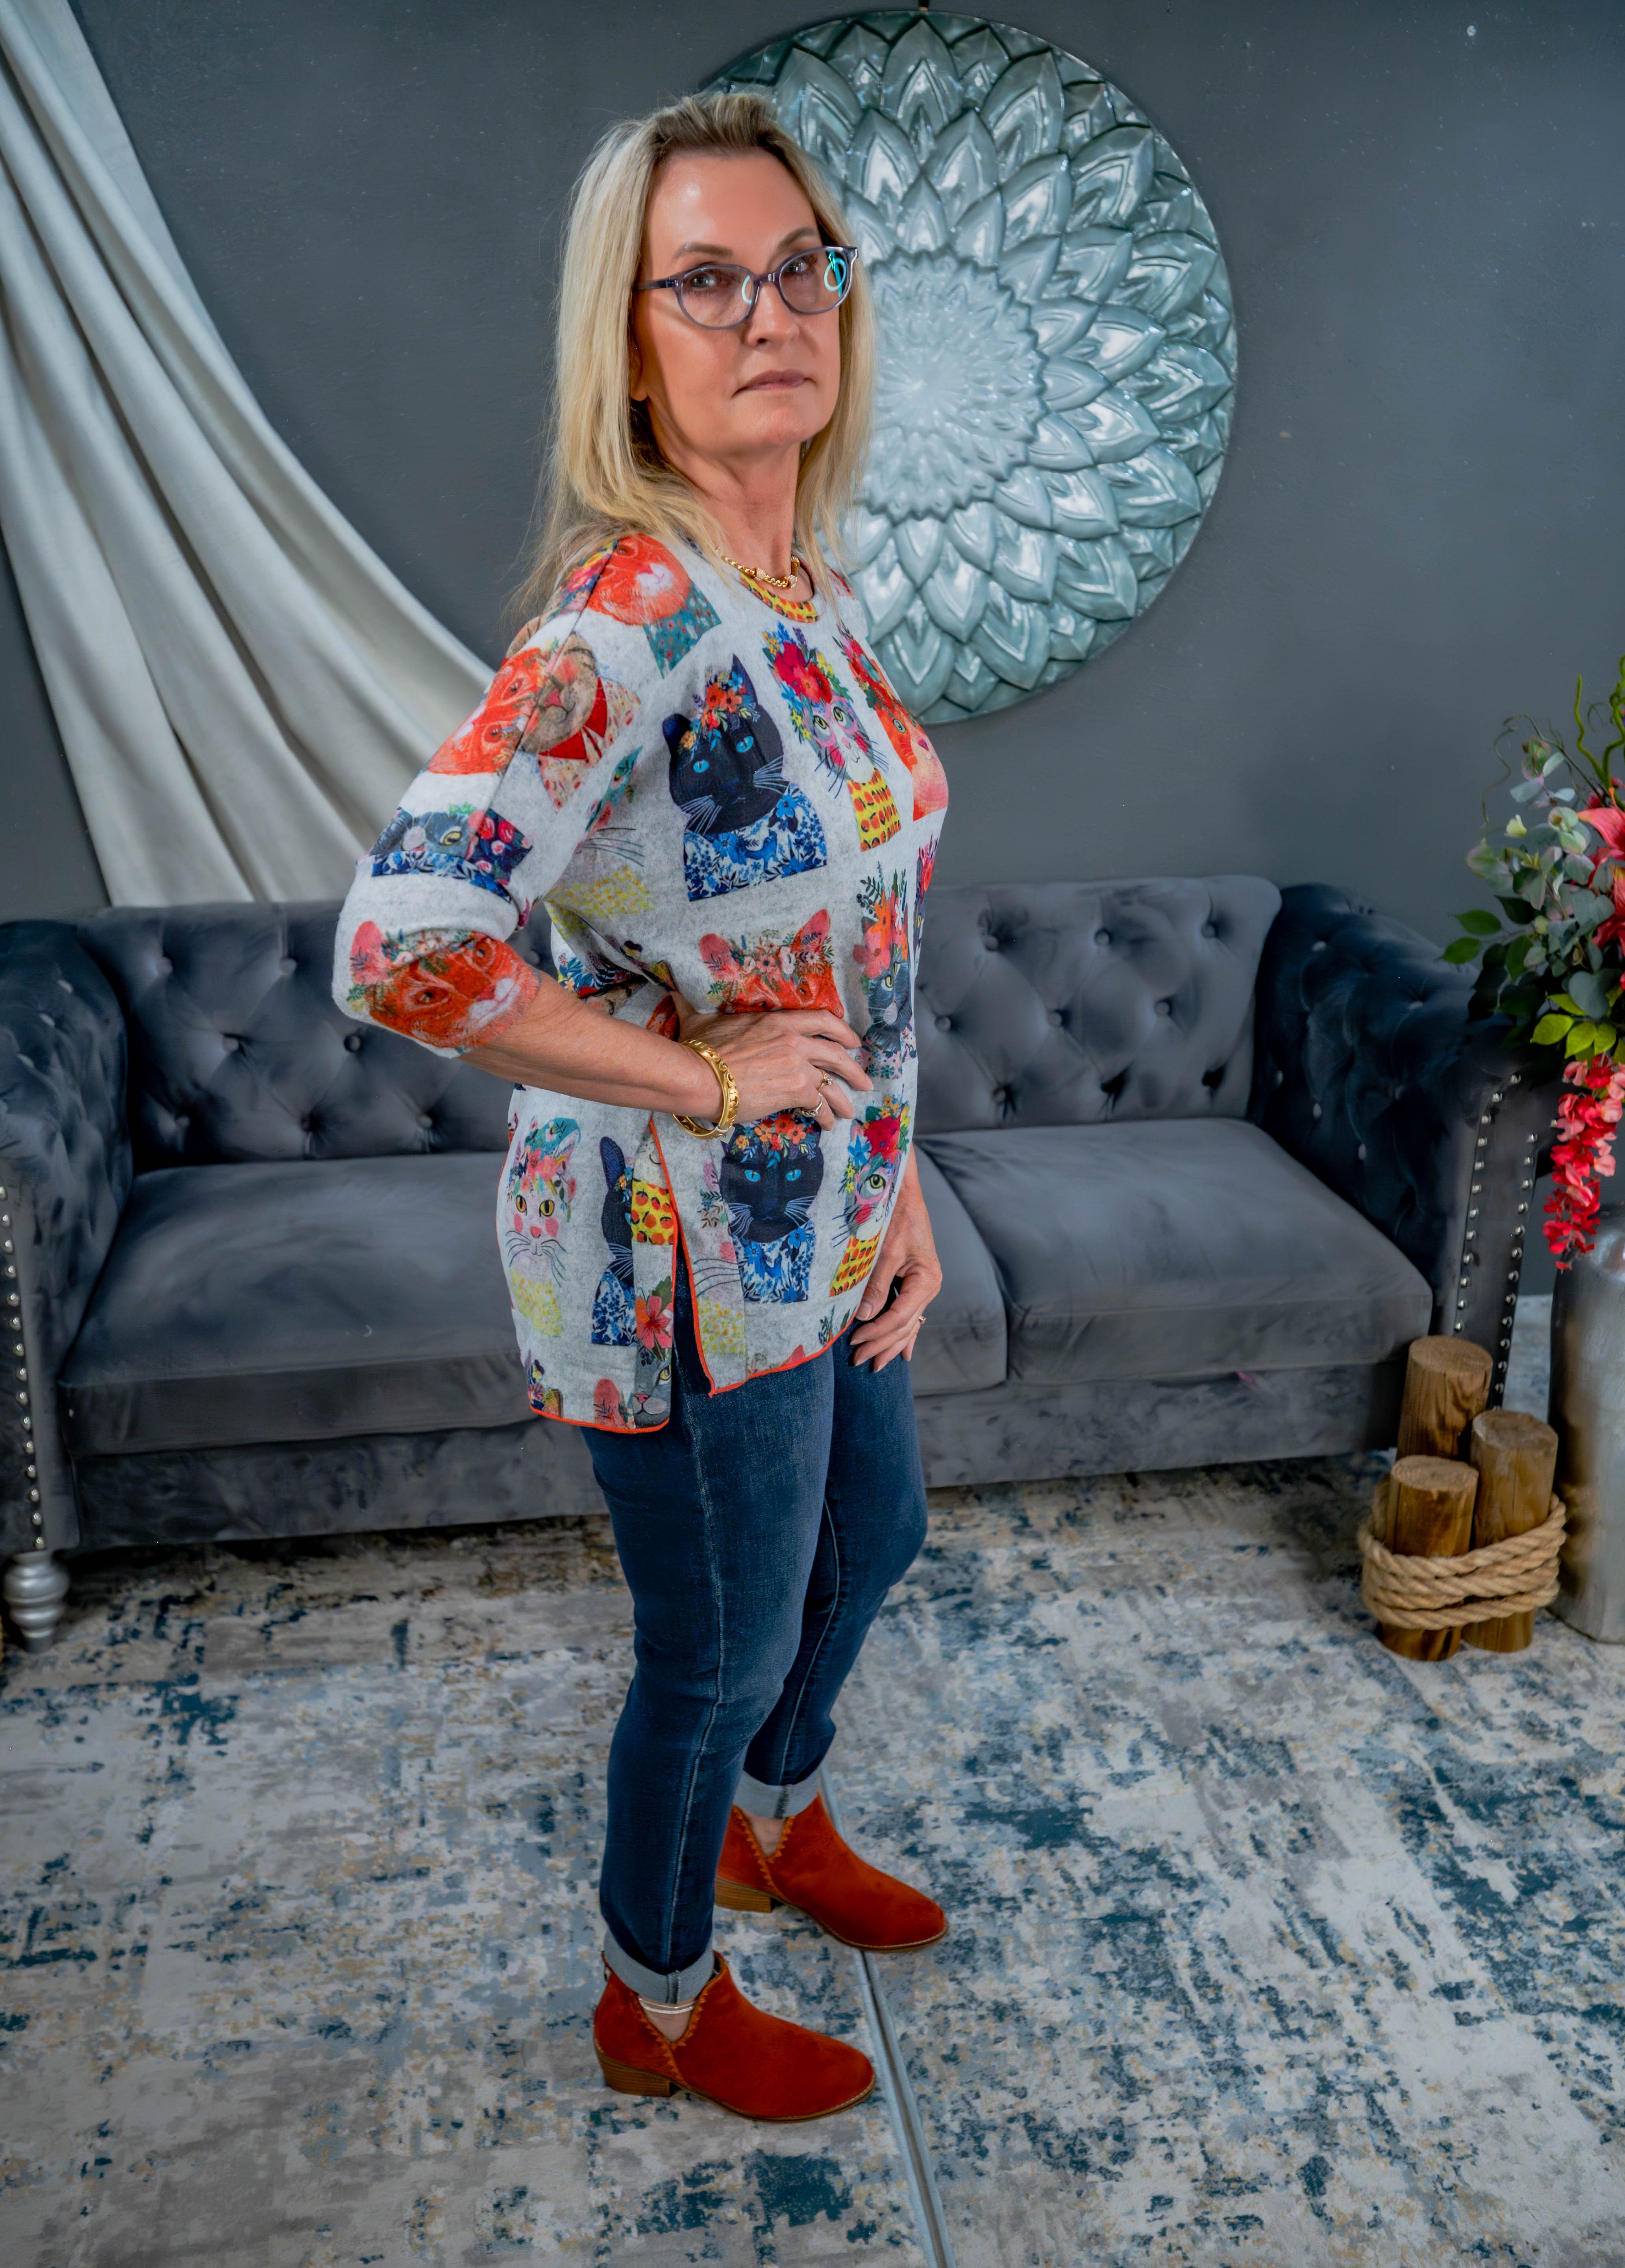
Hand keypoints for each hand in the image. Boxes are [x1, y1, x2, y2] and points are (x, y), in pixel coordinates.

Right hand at [676, 1001, 870, 1131]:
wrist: (698, 1076)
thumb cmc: (697, 1049)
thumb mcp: (700, 1020)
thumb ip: (695, 1005)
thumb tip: (674, 988)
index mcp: (778, 1020)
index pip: (822, 1019)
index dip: (842, 1031)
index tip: (852, 1041)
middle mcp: (794, 1040)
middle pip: (836, 1053)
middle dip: (854, 1069)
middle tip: (864, 1082)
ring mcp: (797, 1064)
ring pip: (832, 1083)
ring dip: (844, 1099)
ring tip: (850, 1111)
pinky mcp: (795, 1090)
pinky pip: (819, 1105)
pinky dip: (825, 1116)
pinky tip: (828, 1125)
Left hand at [848, 1154, 940, 1370]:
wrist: (901, 1192)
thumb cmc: (895, 1216)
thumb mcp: (885, 1250)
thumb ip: (876, 1284)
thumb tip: (864, 1317)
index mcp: (926, 1280)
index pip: (901, 1317)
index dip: (878, 1333)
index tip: (856, 1342)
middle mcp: (928, 1286)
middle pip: (905, 1326)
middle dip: (882, 1345)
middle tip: (859, 1362)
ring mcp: (922, 1287)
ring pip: (907, 1324)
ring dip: (890, 1344)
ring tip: (875, 1364)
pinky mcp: (913, 1283)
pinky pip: (909, 1315)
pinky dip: (904, 1334)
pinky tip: (904, 1353)